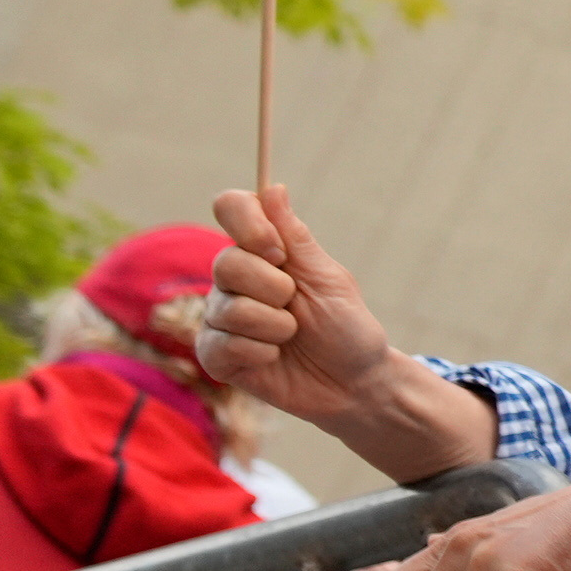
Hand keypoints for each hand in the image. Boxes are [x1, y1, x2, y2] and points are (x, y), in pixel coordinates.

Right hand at [196, 186, 397, 424]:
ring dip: (276, 327)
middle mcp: (234, 280)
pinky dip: (261, 352)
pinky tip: (274, 358)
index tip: (278, 252)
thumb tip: (272, 187)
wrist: (354, 383)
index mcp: (262, 252)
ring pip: (229, 308)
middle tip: (296, 307)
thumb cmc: (345, 327)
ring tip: (292, 337)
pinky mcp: (215, 355)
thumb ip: (295, 237)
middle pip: (227, 262)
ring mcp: (220, 317)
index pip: (231, 208)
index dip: (248, 224)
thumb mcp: (328, 279)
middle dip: (275, 288)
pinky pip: (224, 345)